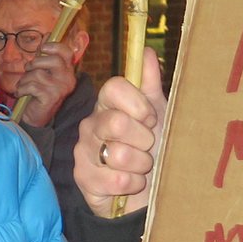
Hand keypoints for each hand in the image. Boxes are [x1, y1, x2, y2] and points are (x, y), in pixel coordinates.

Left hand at [12, 39, 78, 128]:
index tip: (42, 47)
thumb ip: (46, 57)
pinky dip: (22, 88)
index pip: (67, 53)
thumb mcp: (44, 73)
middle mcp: (68, 79)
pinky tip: (20, 93)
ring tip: (23, 86)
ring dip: (25, 79)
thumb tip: (47, 34)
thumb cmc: (39, 92)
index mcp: (68, 72)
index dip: (54, 46)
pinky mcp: (50, 97)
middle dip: (36, 62)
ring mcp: (60, 89)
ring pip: (38, 74)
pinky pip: (32, 86)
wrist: (37, 117)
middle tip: (28, 69)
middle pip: (54, 61)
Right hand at [73, 48, 166, 216]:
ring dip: (140, 165)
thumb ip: (150, 83)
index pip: (114, 87)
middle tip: (147, 146)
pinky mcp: (83, 178)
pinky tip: (131, 183)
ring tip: (140, 166)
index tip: (151, 119)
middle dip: (143, 140)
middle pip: (116, 122)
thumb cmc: (152, 149)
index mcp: (107, 104)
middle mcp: (90, 124)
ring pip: (117, 154)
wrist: (146, 190)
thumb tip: (148, 51)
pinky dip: (133, 184)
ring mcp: (83, 151)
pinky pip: (115, 180)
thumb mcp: (159, 114)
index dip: (138, 104)